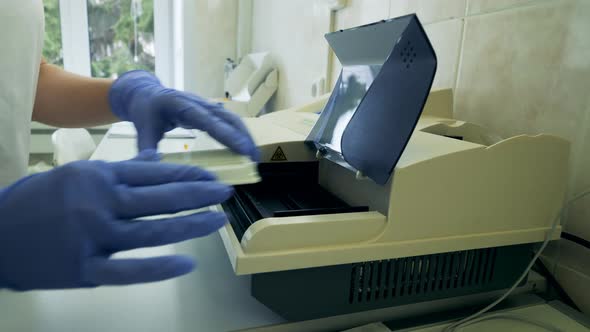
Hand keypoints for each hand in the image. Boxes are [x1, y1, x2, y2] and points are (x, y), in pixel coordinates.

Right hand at [0, 160, 232, 290]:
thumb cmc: (37, 200)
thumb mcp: (77, 173)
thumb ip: (121, 170)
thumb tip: (157, 159)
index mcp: (98, 176)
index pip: (154, 173)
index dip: (187, 175)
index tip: (212, 177)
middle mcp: (99, 202)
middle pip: (160, 198)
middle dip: (199, 195)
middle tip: (226, 193)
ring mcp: (92, 237)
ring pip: (152, 230)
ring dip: (191, 225)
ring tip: (218, 220)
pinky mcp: (84, 270)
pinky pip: (130, 270)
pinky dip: (160, 268)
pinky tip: (187, 263)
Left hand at [108, 70, 258, 160]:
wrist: (146, 93)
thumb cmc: (145, 112)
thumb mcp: (142, 130)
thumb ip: (147, 149)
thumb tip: (153, 167)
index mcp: (180, 104)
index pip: (207, 120)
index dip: (226, 134)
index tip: (242, 149)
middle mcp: (198, 102)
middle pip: (226, 117)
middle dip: (243, 136)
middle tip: (254, 158)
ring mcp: (206, 105)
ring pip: (231, 118)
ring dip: (245, 136)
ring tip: (254, 157)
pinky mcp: (210, 110)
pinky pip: (229, 121)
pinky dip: (240, 134)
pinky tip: (246, 149)